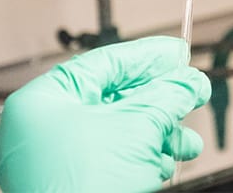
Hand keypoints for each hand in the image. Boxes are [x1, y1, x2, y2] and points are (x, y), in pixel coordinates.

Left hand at [0, 37, 210, 192]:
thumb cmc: (83, 186)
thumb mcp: (138, 126)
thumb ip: (168, 95)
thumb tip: (190, 81)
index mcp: (43, 103)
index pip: (102, 63)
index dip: (146, 56)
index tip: (176, 53)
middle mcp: (42, 130)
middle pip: (113, 99)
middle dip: (159, 100)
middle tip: (189, 91)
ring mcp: (54, 163)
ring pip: (117, 133)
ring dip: (159, 133)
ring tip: (187, 141)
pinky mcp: (72, 187)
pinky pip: (111, 161)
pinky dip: (143, 158)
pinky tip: (167, 162)